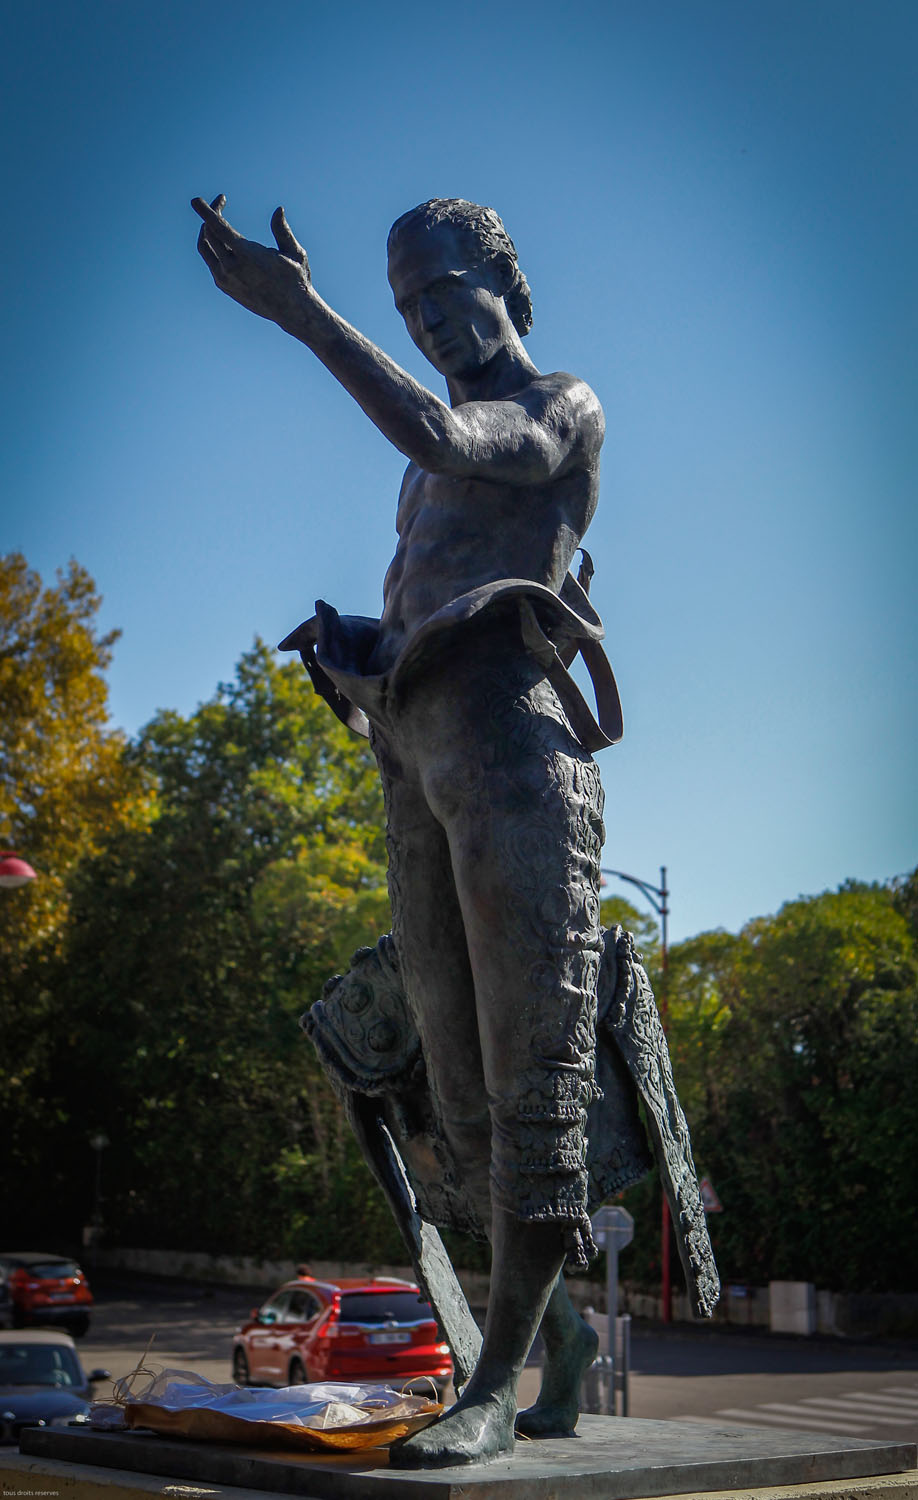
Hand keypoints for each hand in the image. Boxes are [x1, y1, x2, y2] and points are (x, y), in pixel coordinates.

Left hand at [191, 194, 312, 324]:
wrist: (292, 312)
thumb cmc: (297, 279)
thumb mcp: (295, 253)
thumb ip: (282, 230)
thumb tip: (278, 210)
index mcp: (247, 255)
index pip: (218, 228)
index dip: (206, 211)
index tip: (196, 200)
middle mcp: (231, 268)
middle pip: (208, 234)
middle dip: (210, 215)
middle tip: (221, 202)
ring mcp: (225, 279)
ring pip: (205, 248)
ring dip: (207, 230)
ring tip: (215, 219)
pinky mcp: (224, 286)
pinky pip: (210, 261)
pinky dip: (211, 246)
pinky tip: (221, 239)